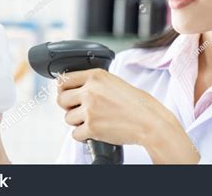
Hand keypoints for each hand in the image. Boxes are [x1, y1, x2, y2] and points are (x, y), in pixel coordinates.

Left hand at [56, 68, 200, 162]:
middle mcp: (90, 91)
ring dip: (77, 122)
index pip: (64, 80)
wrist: (150, 122)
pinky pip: (75, 134)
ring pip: (67, 118)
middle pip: (61, 100)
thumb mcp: (115, 82)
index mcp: (96, 76)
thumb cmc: (138, 103)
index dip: (63, 89)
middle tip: (80, 110)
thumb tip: (76, 90)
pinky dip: (83, 135)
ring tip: (94, 120)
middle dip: (68, 107)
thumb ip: (95, 83)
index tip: (66, 94)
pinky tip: (95, 130)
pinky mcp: (92, 128)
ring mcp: (90, 109)